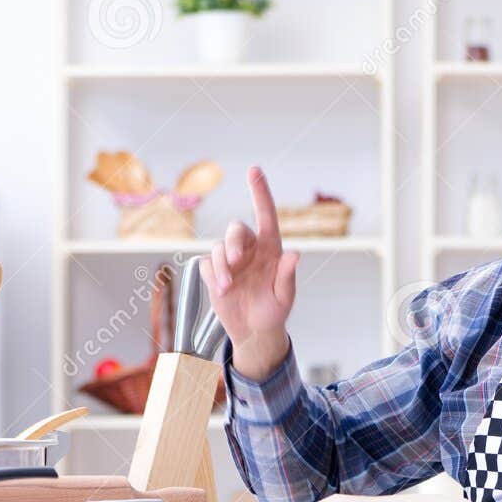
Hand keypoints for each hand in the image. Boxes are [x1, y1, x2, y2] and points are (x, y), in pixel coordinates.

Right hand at [201, 164, 299, 380]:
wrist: (253, 331)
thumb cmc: (273, 311)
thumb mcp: (284, 297)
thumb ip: (287, 275)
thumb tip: (295, 255)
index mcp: (270, 248)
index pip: (266, 215)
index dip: (260, 192)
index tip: (254, 170)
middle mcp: (249, 249)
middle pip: (235, 230)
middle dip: (232, 243)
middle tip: (233, 262)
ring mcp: (230, 260)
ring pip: (218, 247)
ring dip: (221, 266)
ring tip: (228, 288)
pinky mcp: (213, 272)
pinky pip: (206, 264)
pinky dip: (212, 276)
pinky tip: (222, 292)